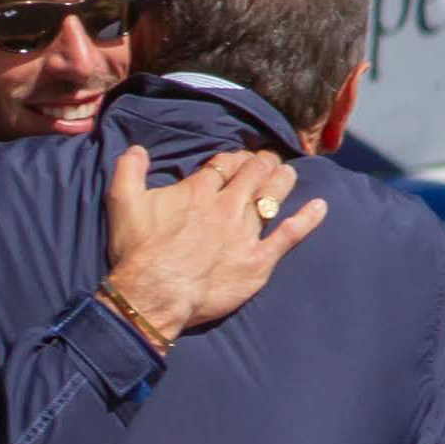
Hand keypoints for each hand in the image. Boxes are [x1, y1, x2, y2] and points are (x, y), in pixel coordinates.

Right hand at [100, 147, 325, 346]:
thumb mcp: (123, 202)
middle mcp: (228, 207)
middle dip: (264, 164)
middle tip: (269, 160)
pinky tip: (321, 207)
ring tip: (290, 173)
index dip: (236, 158)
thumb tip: (137, 149)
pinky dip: (307, 220)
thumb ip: (129, 169)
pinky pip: (289, 236)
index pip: (226, 164)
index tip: (240, 159)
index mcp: (200, 191)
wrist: (154, 294)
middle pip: (254, 175)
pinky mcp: (258, 262)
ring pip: (273, 198)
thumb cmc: (139, 251)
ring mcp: (246, 234)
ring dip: (283, 181)